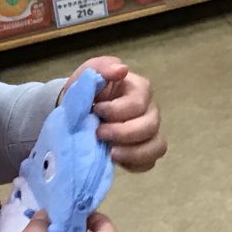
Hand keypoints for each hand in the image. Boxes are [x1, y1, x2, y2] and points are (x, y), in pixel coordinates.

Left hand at [69, 56, 165, 172]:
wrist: (75, 115)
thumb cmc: (84, 93)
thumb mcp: (85, 75)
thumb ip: (100, 67)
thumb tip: (122, 69)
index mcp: (138, 89)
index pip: (139, 102)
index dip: (117, 110)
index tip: (96, 110)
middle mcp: (150, 110)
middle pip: (150, 125)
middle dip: (122, 132)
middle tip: (98, 133)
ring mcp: (150, 132)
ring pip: (156, 145)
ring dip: (132, 152)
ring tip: (109, 153)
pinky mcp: (144, 151)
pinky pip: (150, 162)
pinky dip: (134, 163)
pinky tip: (115, 159)